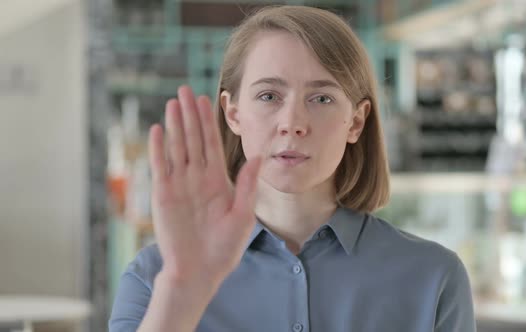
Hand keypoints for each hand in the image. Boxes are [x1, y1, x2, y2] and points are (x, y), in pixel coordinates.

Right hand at [148, 85, 260, 287]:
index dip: (209, 122)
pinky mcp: (163, 195)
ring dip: (175, 125)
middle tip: (186, 90)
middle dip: (190, 115)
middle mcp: (197, 178)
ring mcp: (179, 185)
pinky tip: (157, 129)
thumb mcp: (243, 215)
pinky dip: (159, 148)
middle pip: (193, 139)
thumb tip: (257, 156)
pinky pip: (161, 166)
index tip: (208, 100)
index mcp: (217, 181)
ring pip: (177, 148)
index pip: (212, 144)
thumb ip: (247, 185)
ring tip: (173, 102)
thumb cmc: (224, 248)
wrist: (200, 271)